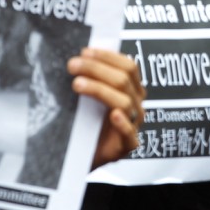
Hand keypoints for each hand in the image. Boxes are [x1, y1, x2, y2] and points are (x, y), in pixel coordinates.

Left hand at [68, 48, 144, 167]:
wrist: (80, 156)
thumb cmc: (84, 123)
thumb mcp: (87, 97)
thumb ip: (89, 78)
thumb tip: (76, 57)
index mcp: (131, 89)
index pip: (128, 66)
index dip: (108, 57)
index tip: (84, 52)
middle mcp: (136, 104)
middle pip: (123, 80)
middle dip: (97, 69)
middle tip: (73, 65)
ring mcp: (134, 124)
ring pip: (124, 102)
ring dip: (99, 89)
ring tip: (77, 84)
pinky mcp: (127, 145)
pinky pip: (130, 134)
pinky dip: (123, 123)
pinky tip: (113, 115)